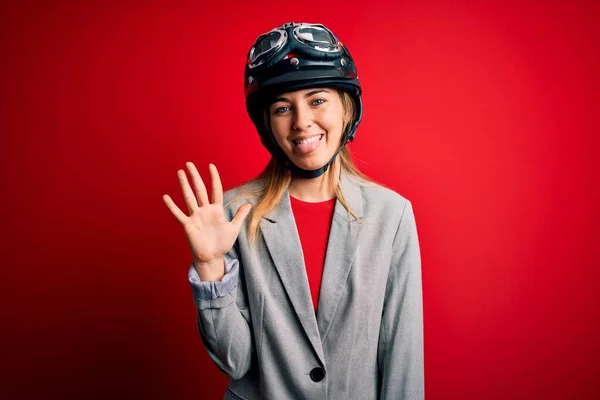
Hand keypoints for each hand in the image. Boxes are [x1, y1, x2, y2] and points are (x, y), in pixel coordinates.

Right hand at [163, 162, 251, 279]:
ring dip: (184, 185)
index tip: (211, 166)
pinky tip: (166, 197)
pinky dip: (172, 206)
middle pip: (200, 190)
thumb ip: (239, 216)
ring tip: (180, 172)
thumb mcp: (234, 228)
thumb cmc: (222, 243)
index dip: (214, 178)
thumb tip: (249, 204)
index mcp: (216, 210)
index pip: (215, 190)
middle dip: (195, 176)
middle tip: (189, 163)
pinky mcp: (188, 225)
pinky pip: (179, 214)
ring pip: (189, 197)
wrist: (212, 257)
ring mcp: (195, 217)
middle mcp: (205, 210)